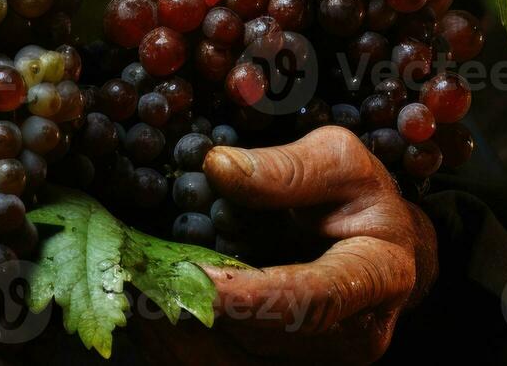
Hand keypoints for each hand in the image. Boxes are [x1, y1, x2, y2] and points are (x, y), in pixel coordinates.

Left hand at [134, 126, 437, 364]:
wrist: (380, 251)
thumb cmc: (358, 199)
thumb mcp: (339, 161)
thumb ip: (287, 167)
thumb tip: (218, 166)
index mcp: (376, 277)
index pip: (314, 298)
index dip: (252, 295)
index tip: (194, 277)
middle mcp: (352, 337)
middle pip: (262, 341)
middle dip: (195, 310)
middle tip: (131, 275)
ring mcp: (316, 363)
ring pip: (233, 365)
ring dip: (174, 334)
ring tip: (126, 291)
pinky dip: (175, 346)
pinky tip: (142, 313)